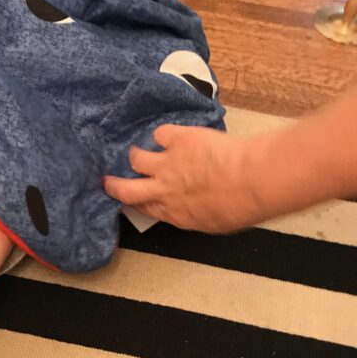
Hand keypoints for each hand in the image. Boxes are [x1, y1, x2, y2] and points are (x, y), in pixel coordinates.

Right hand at [104, 125, 261, 233]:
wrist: (250, 180)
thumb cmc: (241, 207)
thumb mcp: (214, 223)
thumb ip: (195, 214)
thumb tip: (193, 209)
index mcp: (174, 213)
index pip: (144, 209)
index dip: (134, 203)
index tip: (129, 200)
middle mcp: (163, 190)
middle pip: (126, 189)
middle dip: (114, 185)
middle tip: (107, 181)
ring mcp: (167, 164)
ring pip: (136, 158)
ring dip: (137, 155)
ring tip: (140, 150)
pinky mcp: (177, 140)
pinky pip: (160, 134)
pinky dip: (163, 134)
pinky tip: (171, 135)